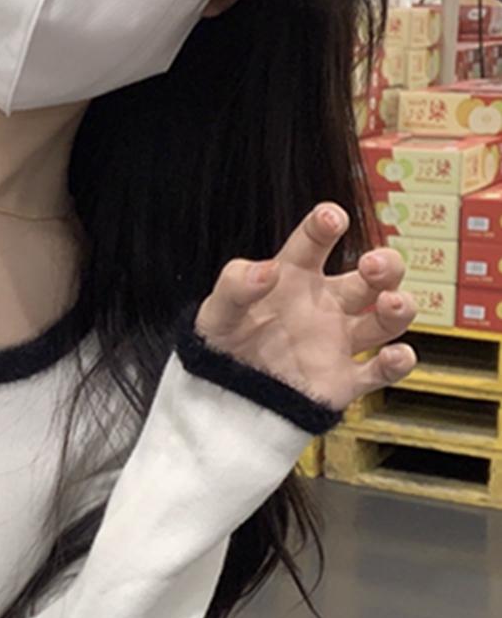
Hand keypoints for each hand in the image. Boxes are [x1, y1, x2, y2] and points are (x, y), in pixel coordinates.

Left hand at [194, 203, 418, 411]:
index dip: (326, 223)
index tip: (332, 218)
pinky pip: (382, 372)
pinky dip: (397, 364)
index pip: (316, 240)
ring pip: (387, 319)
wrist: (221, 399)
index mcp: (294, 277)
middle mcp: (325, 305)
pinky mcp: (344, 381)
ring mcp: (338, 342)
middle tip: (373, 265)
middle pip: (372, 276)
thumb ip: (236, 284)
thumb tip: (266, 269)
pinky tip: (395, 355)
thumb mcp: (218, 311)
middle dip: (386, 265)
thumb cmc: (222, 346)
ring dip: (400, 307)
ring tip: (390, 303)